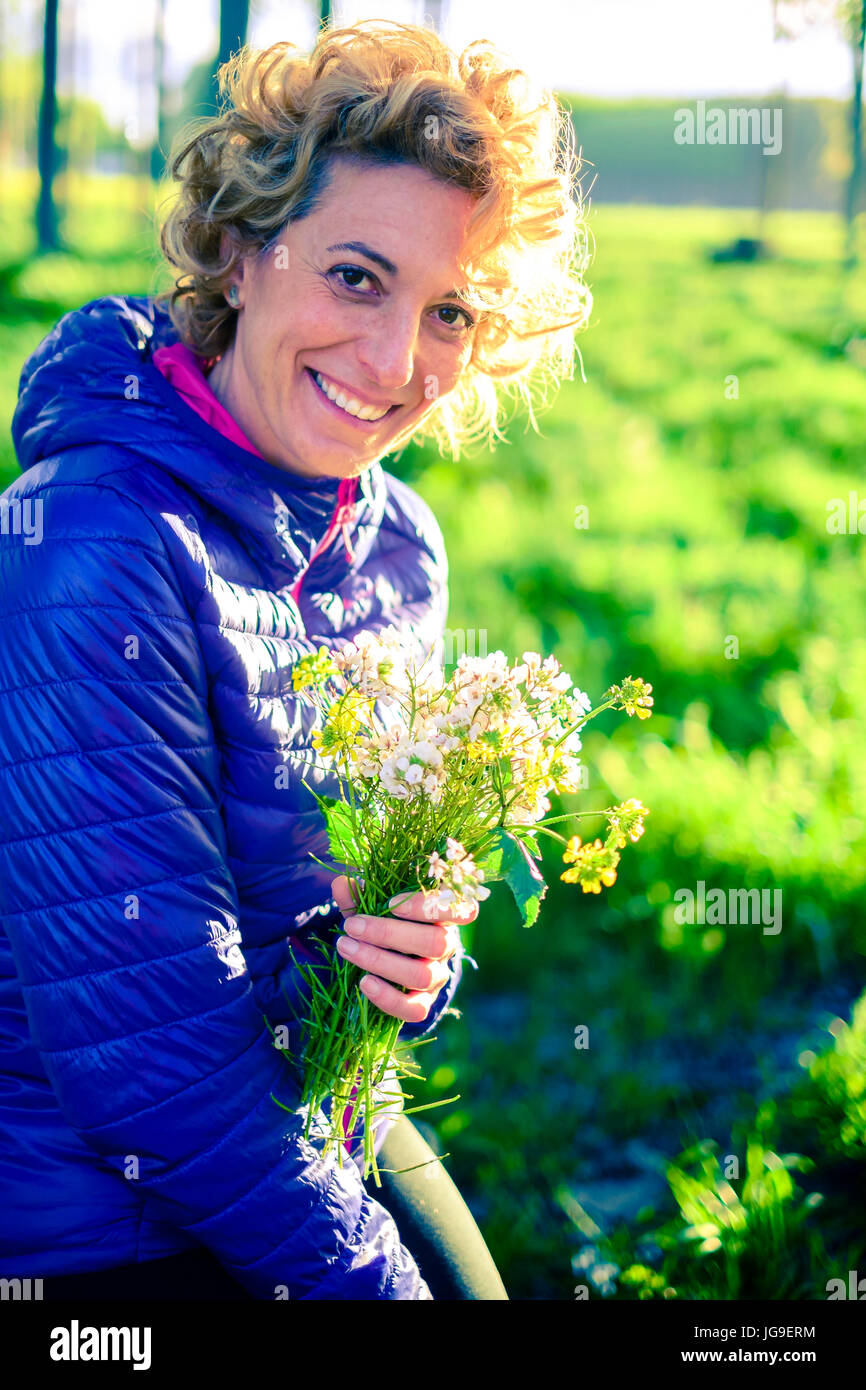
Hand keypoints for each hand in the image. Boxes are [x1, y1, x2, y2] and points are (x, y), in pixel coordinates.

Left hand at [330, 875, 477, 1023]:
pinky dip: (388, 998)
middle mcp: (446, 947)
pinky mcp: (424, 1004)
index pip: (461, 910)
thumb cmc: (386, 926)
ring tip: (346, 948)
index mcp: (443, 917)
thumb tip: (341, 884)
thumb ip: (360, 897)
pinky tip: (364, 983)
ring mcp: (437, 977)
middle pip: (435, 942)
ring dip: (379, 961)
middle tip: (352, 926)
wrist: (389, 966)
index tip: (391, 903)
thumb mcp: (373, 908)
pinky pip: (414, 1009)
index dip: (429, 907)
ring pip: (421, 975)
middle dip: (389, 934)